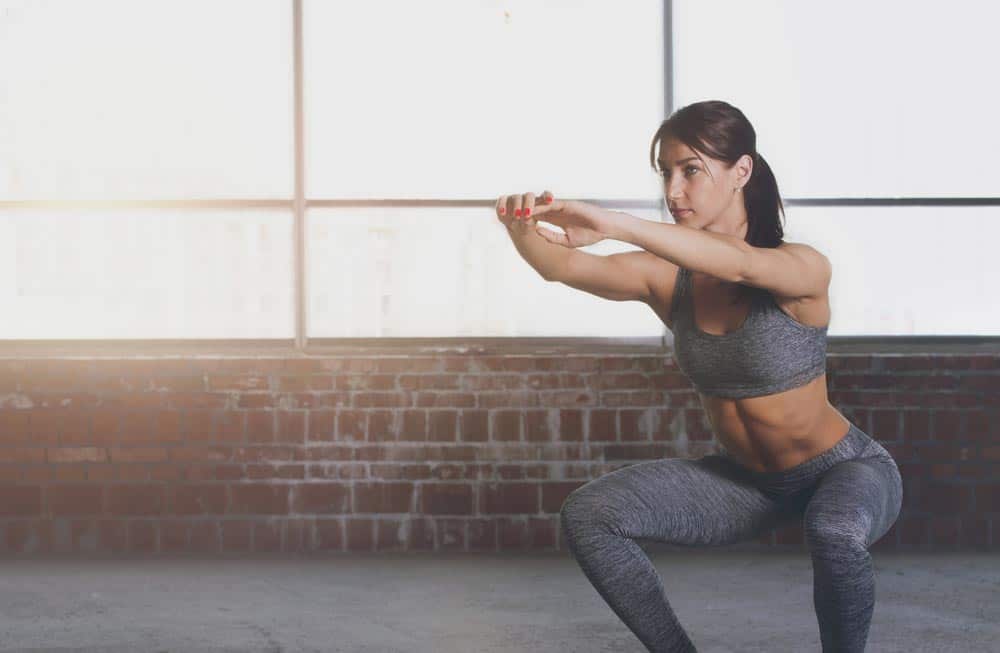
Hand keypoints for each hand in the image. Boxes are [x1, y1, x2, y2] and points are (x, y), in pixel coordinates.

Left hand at [495, 190, 609, 247]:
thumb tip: (536, 235)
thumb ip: (552, 237)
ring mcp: (561, 206)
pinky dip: (540, 206)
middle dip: (520, 210)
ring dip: (527, 207)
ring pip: (540, 204)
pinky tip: (529, 210)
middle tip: (505, 214)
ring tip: (513, 212)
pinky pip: (551, 203)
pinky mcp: (567, 204)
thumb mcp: (567, 240)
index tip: (509, 223)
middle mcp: (556, 210)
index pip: (536, 217)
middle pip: (534, 208)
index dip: (523, 219)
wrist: (606, 228)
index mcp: (555, 219)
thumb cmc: (591, 234)